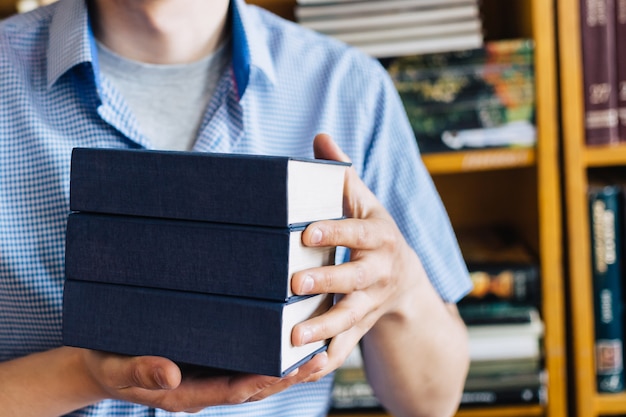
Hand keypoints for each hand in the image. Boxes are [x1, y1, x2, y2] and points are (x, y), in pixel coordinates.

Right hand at [80, 348, 328, 412]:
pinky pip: (246, 361)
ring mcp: (210, 376)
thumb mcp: (117, 367)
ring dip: (287, 365)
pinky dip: (270, 353)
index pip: (234, 391)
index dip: (264, 380)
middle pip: (255, 385)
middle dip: (288, 374)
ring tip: (319, 346)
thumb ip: (140, 372)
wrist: (101, 363)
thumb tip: (171, 376)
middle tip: (321, 355)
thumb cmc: (108, 363)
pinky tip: (290, 337)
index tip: (290, 368)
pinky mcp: (211, 361)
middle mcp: (206, 386)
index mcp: (187, 394)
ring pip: (256, 375)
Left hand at [290, 133, 424, 380]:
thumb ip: (342, 174)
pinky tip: (302, 368)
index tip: (306, 232)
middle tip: (295, 284)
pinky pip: (347, 346)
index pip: (358, 233)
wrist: (404, 280)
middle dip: (329, 283)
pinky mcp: (361, 326)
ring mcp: (371, 303)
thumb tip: (320, 137)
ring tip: (294, 336)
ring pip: (352, 318)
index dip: (336, 232)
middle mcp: (379, 272)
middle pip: (357, 279)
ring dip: (325, 328)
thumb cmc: (373, 233)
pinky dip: (327, 360)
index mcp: (379, 237)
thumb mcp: (364, 202)